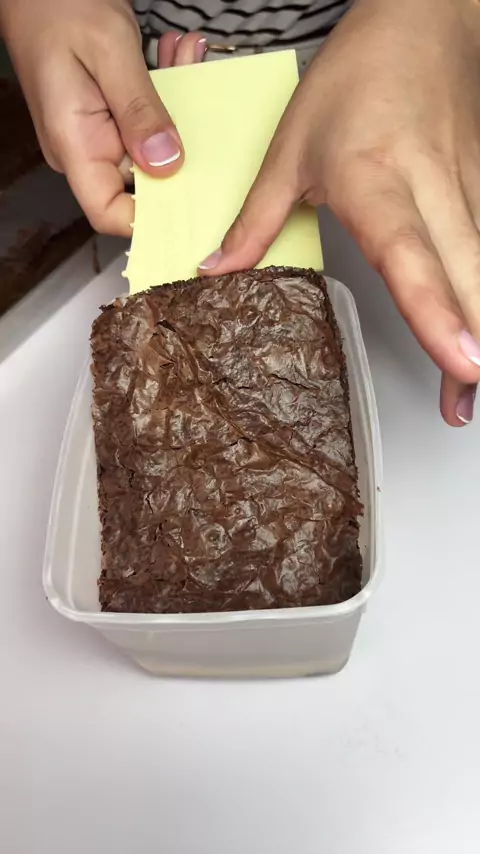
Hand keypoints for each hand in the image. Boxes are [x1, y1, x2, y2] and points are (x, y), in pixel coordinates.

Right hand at [0, 0, 205, 235]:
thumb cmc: (57, 4)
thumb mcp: (108, 50)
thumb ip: (139, 109)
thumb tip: (168, 165)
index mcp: (75, 144)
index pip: (110, 213)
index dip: (151, 218)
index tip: (194, 197)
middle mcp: (84, 148)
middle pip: (142, 179)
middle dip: (180, 144)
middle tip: (198, 90)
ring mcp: (96, 133)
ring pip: (151, 144)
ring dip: (176, 105)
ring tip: (187, 53)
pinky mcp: (108, 114)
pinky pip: (145, 118)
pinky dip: (166, 88)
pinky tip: (176, 52)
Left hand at [199, 0, 479, 426]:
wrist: (425, 19)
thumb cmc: (357, 75)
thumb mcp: (291, 145)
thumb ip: (256, 217)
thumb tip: (217, 269)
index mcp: (376, 181)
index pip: (409, 256)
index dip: (435, 312)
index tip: (459, 362)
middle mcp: (430, 190)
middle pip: (465, 275)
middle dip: (472, 345)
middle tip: (463, 406)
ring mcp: (467, 189)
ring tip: (471, 390)